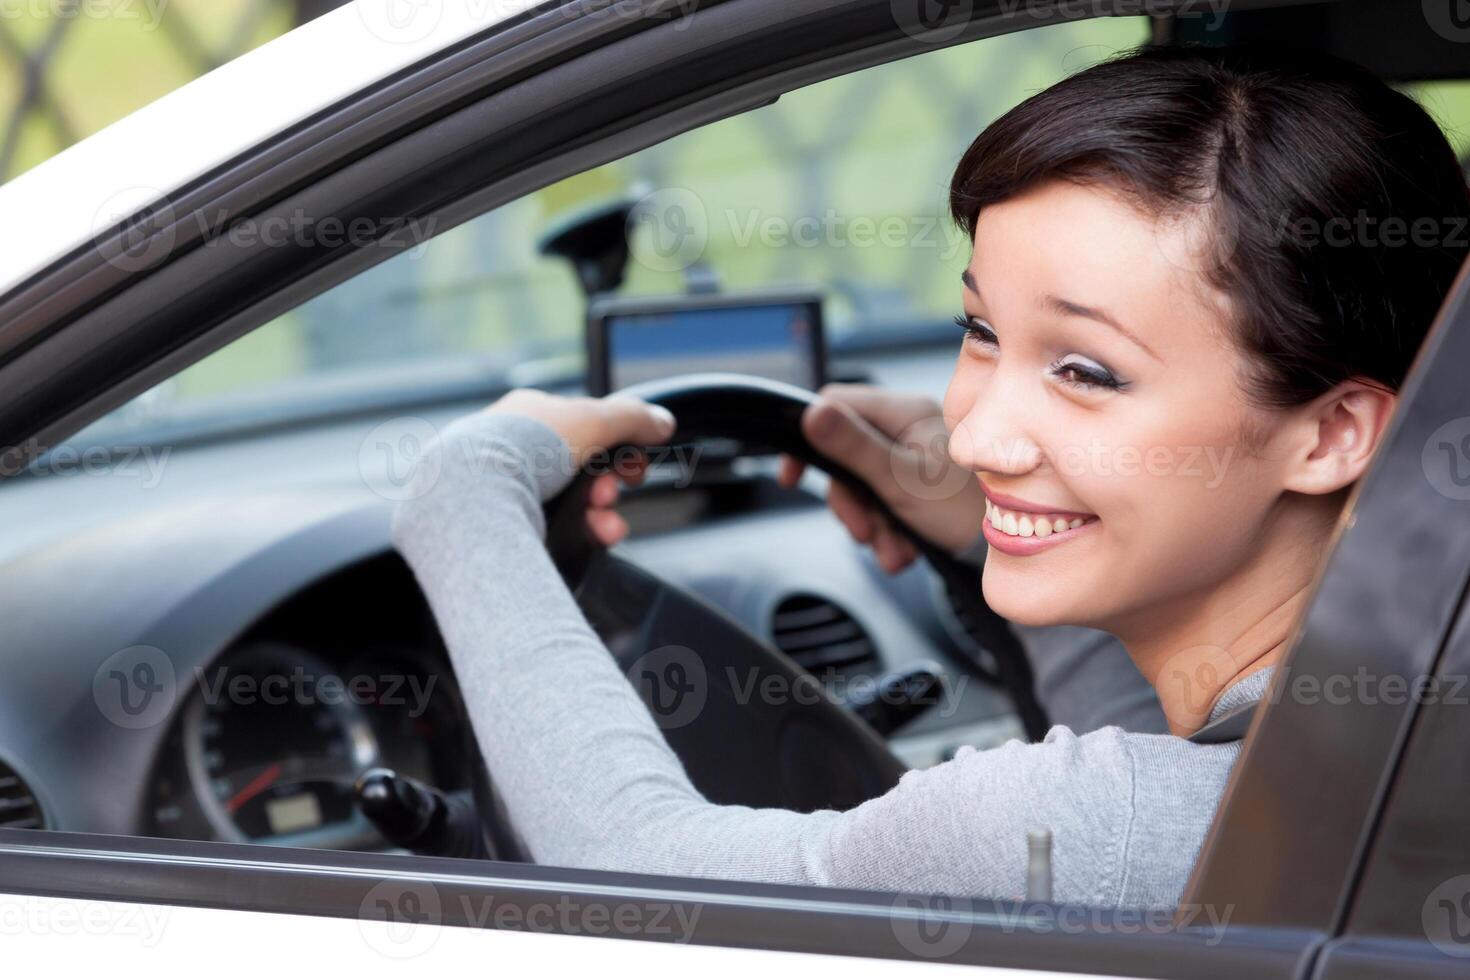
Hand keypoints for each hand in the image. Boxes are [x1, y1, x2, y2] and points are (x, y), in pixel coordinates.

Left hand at [486, 389, 676, 546]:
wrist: (473, 495)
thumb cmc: (527, 446)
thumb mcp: (594, 419)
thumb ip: (634, 418)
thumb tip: (663, 422)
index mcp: (531, 415)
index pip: (584, 428)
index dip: (617, 447)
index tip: (635, 466)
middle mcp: (517, 450)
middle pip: (582, 470)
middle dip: (608, 487)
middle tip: (613, 496)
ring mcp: (509, 488)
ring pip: (572, 504)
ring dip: (602, 515)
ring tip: (607, 527)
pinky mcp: (506, 523)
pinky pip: (556, 529)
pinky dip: (581, 534)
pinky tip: (594, 538)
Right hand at [777, 383, 984, 571]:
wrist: (1008, 549)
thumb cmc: (965, 508)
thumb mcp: (899, 479)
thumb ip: (853, 447)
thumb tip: (810, 414)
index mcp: (902, 412)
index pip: (835, 405)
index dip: (809, 436)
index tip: (794, 476)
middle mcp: (907, 427)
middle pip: (846, 454)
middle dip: (850, 501)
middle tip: (862, 530)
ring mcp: (913, 456)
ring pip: (863, 484)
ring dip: (870, 523)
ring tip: (892, 548)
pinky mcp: (919, 484)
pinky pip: (884, 501)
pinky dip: (887, 530)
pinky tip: (903, 549)